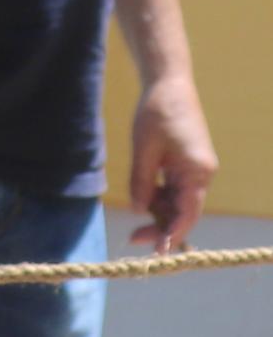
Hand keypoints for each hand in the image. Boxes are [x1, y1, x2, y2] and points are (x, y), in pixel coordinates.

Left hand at [129, 71, 217, 252]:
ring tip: (135, 224)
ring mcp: (196, 169)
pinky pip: (176, 189)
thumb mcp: (143, 149)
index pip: (188, 213)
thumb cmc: (156, 112)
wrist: (168, 84)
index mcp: (198, 171)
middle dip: (162, 227)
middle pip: (184, 211)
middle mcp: (202, 173)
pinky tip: (144, 201)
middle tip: (134, 239)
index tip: (158, 251)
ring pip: (179, 202)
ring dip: (160, 213)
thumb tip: (139, 210)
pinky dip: (160, 197)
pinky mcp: (187, 164)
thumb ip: (142, 181)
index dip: (173, 234)